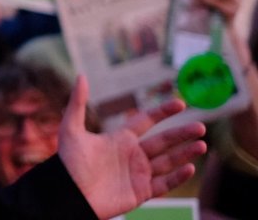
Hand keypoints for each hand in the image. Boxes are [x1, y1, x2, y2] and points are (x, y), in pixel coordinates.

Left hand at [58, 75, 205, 218]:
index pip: (146, 121)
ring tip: (202, 145)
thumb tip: (81, 76)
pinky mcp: (141, 193)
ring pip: (168, 162)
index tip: (180, 103)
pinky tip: (190, 168)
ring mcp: (138, 174)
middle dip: (182, 134)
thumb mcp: (72, 130)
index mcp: (120, 139)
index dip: (163, 112)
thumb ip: (78, 103)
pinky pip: (164, 184)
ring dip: (185, 154)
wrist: (69, 195)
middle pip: (163, 142)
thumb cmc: (68, 163)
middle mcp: (132, 155)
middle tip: (201, 127)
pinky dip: (178, 177)